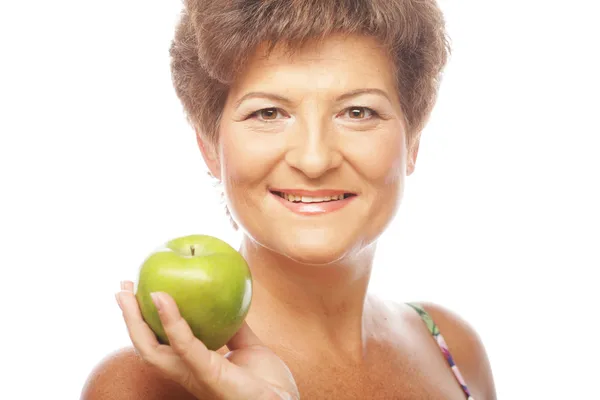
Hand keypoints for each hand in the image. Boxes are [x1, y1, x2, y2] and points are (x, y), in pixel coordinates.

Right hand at [116, 281, 298, 399]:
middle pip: (146, 346)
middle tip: (122, 288)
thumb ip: (234, 328)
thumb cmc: (267, 382)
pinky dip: (171, 322)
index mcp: (193, 367)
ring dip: (136, 320)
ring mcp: (196, 376)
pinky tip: (162, 299)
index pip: (158, 344)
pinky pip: (186, 347)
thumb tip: (226, 300)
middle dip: (129, 318)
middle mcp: (187, 374)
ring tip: (129, 293)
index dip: (143, 321)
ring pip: (153, 350)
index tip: (135, 293)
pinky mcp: (210, 375)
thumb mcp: (248, 348)